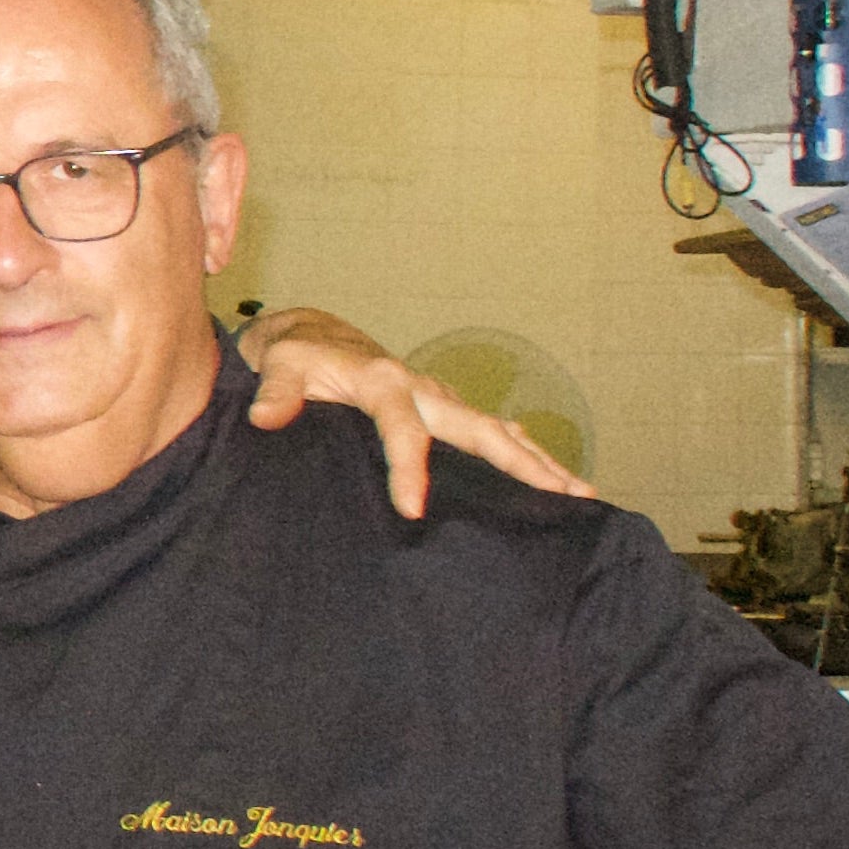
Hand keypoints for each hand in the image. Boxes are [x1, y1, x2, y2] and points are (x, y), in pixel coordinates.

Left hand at [241, 309, 592, 520]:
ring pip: (498, 432)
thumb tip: (266, 417)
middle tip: (564, 496)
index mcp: (385, 383)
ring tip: (581, 495)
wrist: (311, 337)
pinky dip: (525, 455)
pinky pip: (490, 435)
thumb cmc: (295, 355)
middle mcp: (424, 389)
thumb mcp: (277, 366)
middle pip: (481, 430)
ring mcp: (440, 400)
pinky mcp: (444, 411)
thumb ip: (275, 392)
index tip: (412, 511)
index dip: (408, 469)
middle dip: (523, 464)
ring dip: (539, 462)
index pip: (403, 430)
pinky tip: (553, 481)